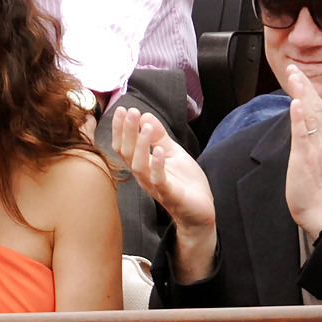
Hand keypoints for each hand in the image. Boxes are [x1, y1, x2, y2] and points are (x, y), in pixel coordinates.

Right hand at [112, 107, 215, 239]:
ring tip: (145, 126)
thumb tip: (145, 116)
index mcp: (143, 165)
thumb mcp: (173, 152)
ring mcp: (155, 186)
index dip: (120, 129)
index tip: (122, 110)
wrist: (200, 211)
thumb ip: (159, 136)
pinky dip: (157, 165)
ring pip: (138, 166)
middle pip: (127, 153)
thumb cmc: (184, 183)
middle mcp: (144, 176)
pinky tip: (159, 150)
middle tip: (131, 111)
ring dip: (140, 145)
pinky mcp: (170, 194)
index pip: (124, 146)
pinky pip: (159, 180)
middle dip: (128, 131)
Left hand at [282, 65, 321, 237]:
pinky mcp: (305, 158)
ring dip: (302, 93)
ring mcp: (316, 148)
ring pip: (311, 115)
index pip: (320, 109)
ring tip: (295, 76)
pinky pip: (303, 135)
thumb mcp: (317, 159)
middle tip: (294, 68)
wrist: (319, 210)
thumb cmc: (315, 187)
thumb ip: (314, 141)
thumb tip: (308, 127)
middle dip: (305, 85)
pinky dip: (300, 117)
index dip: (310, 90)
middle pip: (316, 106)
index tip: (300, 74)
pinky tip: (296, 103)